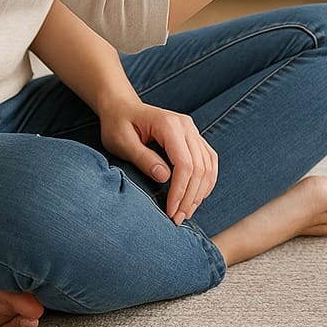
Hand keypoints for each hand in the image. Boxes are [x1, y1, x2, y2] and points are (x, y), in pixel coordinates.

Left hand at [99, 99, 216, 225]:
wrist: (122, 107)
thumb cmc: (118, 125)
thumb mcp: (122, 142)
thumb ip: (143, 159)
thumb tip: (164, 178)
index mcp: (169, 125)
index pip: (185, 164)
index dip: (180, 191)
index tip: (170, 211)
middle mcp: (186, 126)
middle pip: (200, 167)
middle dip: (191, 196)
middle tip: (178, 218)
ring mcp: (192, 130)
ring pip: (208, 165)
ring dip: (200, 192)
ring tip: (187, 212)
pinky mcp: (193, 137)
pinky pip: (209, 160)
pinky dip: (206, 180)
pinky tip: (198, 196)